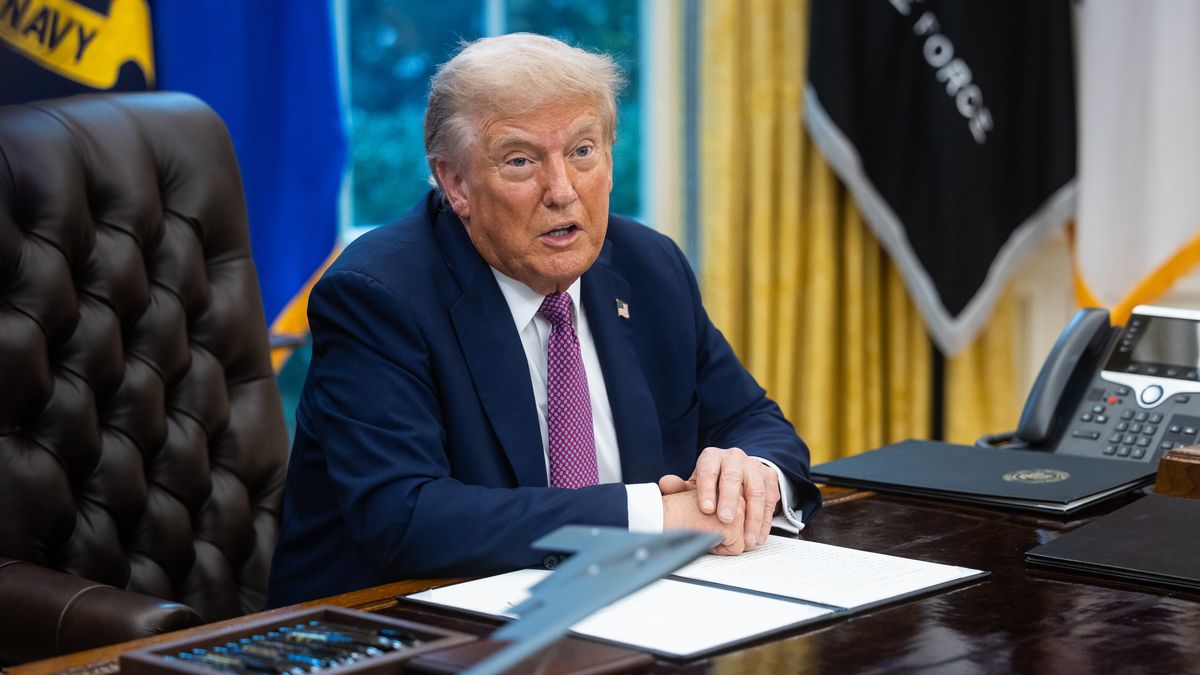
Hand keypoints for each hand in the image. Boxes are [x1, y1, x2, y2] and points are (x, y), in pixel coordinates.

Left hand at [659, 447, 779, 548]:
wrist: (738, 470)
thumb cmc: (711, 482)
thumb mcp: (695, 483)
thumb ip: (679, 487)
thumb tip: (665, 484)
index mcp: (712, 457)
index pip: (708, 470)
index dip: (707, 489)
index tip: (706, 509)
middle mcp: (734, 458)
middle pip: (733, 478)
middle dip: (730, 500)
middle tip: (726, 520)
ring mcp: (754, 467)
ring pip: (756, 491)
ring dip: (753, 516)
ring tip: (747, 538)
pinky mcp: (769, 477)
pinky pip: (770, 500)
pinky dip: (766, 520)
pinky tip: (759, 536)